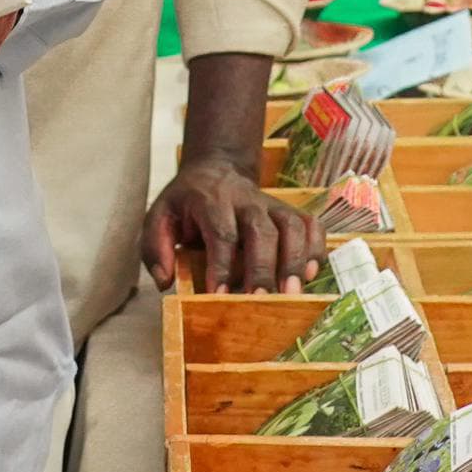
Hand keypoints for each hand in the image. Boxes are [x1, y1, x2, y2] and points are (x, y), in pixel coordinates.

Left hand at [144, 155, 316, 291]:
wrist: (215, 170)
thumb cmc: (186, 203)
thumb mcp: (159, 217)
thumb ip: (154, 248)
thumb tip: (166, 283)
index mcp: (211, 201)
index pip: (221, 233)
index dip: (222, 266)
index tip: (220, 297)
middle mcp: (246, 200)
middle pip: (261, 231)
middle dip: (262, 267)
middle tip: (261, 301)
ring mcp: (271, 204)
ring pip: (292, 225)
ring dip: (295, 260)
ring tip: (292, 294)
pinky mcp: (289, 211)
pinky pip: (311, 225)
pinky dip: (316, 248)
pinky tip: (311, 274)